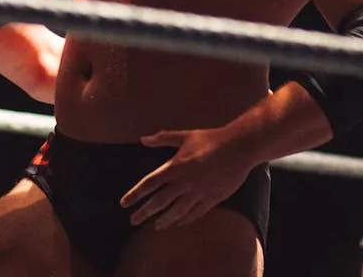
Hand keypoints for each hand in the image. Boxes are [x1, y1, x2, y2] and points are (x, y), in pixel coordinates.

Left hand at [119, 126, 254, 229]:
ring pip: (177, 211)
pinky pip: (196, 213)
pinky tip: (179, 223)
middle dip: (144, 212)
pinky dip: (186, 219)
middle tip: (133, 221)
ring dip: (164, 220)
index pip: (149, 184)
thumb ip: (162, 138)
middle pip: (159, 202)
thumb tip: (143, 139)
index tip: (124, 203)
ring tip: (155, 226)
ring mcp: (198, 192)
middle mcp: (184, 183)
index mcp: (175, 167)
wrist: (239, 148)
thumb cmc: (211, 139)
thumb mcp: (184, 136)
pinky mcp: (212, 198)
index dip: (135, 194)